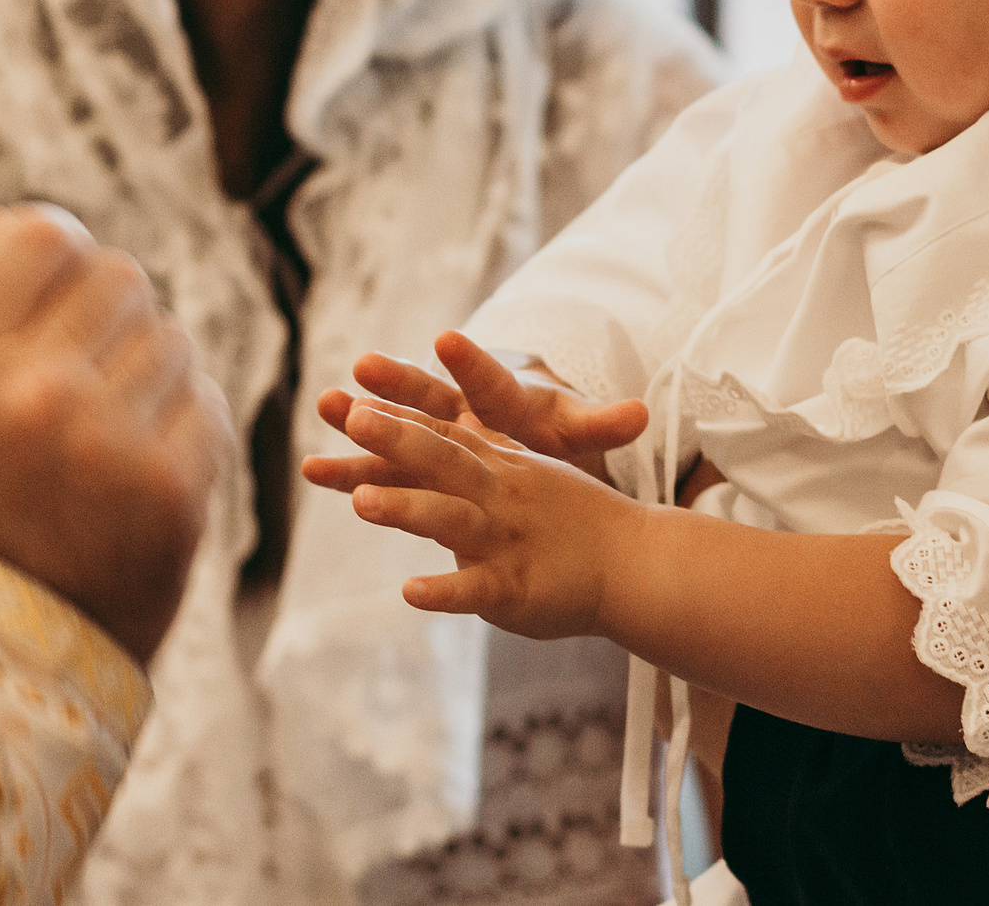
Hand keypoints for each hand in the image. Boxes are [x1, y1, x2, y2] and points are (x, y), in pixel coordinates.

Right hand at [0, 205, 234, 661]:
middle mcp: (32, 391)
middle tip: (95, 373)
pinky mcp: (174, 486)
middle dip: (117, 317)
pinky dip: (187, 431)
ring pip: (173, 341)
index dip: (63, 254)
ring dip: (156, 376)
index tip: (63, 283)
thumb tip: (27, 225)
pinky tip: (145, 474)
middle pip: (124, 279)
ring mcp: (107, 440)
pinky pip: (207, 407)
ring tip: (113, 436)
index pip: (45, 237)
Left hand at [303, 394, 644, 640]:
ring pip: (450, 517)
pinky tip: (410, 592)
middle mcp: (500, 492)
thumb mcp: (527, 474)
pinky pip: (476, 587)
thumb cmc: (574, 517)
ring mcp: (508, 536)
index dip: (400, 414)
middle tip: (352, 416)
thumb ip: (480, 458)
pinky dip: (444, 590)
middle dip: (395, 437)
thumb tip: (457, 439)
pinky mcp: (517, 585)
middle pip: (442, 458)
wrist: (635, 560)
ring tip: (360, 501)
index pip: (444, 431)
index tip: (356, 397)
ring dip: (406, 508)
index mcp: (500, 463)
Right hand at [325, 334, 648, 479]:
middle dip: (399, 382)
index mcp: (505, 399)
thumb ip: (599, 426)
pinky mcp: (413, 466)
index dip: (471, 362)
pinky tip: (312, 471)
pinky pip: (377, 467)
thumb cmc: (551, 436)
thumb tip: (641, 414)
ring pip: (393, 426)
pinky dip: (349, 469)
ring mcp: (432, 435)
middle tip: (364, 365)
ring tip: (326, 406)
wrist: (527, 445)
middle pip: (431, 395)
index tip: (445, 339)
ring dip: (361, 418)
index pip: (490, 379)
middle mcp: (462, 409)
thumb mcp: (575, 434)